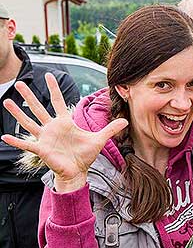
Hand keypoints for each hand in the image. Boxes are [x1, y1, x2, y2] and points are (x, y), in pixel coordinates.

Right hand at [1, 73, 127, 191]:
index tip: (49, 75)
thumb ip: (111, 128)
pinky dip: (16, 141)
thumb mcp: (100, 139)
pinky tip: (4, 137)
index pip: (58, 101)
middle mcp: (53, 127)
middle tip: (19, 83)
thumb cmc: (85, 155)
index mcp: (65, 122)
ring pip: (28, 122)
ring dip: (17, 113)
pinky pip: (26, 144)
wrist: (78, 171)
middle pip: (39, 108)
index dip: (54, 89)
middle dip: (29, 96)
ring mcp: (45, 138)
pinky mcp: (42, 149)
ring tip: (6, 101)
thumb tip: (126, 120)